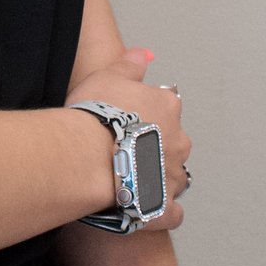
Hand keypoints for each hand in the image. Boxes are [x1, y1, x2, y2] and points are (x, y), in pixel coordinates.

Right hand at [67, 45, 187, 231]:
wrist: (87, 157)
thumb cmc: (94, 116)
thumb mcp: (108, 75)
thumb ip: (130, 63)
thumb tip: (146, 53)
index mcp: (167, 108)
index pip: (165, 107)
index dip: (145, 115)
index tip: (125, 120)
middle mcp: (178, 141)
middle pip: (172, 142)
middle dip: (155, 147)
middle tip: (124, 150)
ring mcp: (173, 176)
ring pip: (174, 176)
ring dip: (159, 177)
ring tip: (131, 179)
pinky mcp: (163, 206)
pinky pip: (171, 212)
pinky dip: (162, 210)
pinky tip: (144, 207)